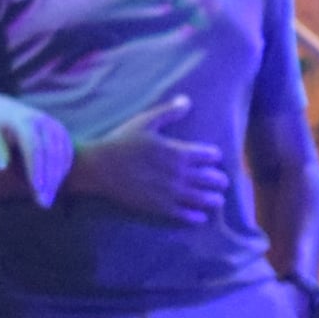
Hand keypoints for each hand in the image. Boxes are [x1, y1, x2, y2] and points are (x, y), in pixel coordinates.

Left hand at [0, 93, 73, 205]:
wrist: (2, 108)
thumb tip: (2, 168)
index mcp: (22, 120)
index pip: (33, 146)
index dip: (36, 168)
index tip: (36, 188)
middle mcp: (41, 120)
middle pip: (51, 152)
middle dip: (49, 177)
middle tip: (44, 201)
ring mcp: (53, 124)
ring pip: (62, 152)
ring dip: (58, 176)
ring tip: (49, 197)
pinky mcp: (60, 129)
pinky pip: (67, 151)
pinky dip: (64, 168)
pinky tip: (57, 184)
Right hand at [74, 103, 229, 224]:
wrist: (98, 168)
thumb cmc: (121, 142)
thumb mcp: (145, 122)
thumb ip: (168, 112)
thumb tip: (186, 100)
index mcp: (179, 152)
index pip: (211, 156)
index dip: (214, 157)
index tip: (212, 158)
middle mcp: (180, 174)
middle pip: (213, 179)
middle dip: (219, 179)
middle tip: (220, 181)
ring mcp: (172, 193)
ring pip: (205, 199)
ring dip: (214, 199)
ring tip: (216, 199)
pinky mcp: (161, 208)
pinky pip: (187, 216)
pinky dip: (197, 217)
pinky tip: (200, 216)